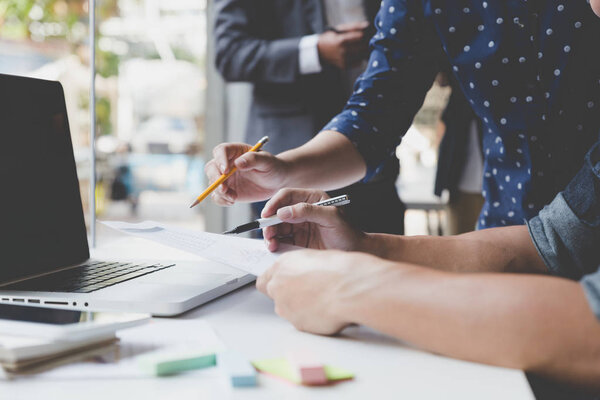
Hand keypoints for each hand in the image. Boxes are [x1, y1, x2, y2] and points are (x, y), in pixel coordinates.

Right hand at [205, 142, 288, 204]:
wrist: (276, 181)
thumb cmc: (272, 166)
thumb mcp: (267, 161)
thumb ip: (253, 159)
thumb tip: (238, 163)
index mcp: (235, 151)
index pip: (221, 151)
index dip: (220, 160)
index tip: (225, 171)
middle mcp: (227, 163)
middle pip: (211, 167)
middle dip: (215, 179)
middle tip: (224, 188)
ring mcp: (226, 178)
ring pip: (212, 183)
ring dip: (219, 192)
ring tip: (233, 197)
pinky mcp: (227, 190)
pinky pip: (217, 196)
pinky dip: (221, 200)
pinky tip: (232, 201)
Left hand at [257, 249, 375, 334]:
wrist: (351, 288)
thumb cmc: (340, 270)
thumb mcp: (315, 258)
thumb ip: (299, 268)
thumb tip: (301, 273)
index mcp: (282, 266)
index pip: (264, 281)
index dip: (275, 284)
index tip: (283, 286)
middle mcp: (279, 287)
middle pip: (276, 296)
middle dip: (289, 296)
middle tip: (310, 293)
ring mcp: (286, 308)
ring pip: (289, 311)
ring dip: (300, 308)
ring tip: (322, 301)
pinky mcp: (297, 325)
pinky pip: (302, 322)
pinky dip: (311, 319)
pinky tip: (326, 310)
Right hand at [261, 188, 365, 251]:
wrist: (357, 252)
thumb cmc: (349, 233)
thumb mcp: (332, 217)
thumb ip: (308, 211)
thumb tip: (284, 211)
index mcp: (312, 199)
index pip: (288, 195)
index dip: (275, 203)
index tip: (267, 215)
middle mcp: (304, 210)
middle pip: (279, 212)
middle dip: (270, 222)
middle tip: (268, 233)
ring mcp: (300, 225)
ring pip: (278, 226)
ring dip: (271, 234)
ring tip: (272, 243)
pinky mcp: (299, 240)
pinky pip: (282, 239)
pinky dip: (276, 243)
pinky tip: (275, 247)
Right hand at [317, 22, 368, 69]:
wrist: (320, 51)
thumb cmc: (331, 38)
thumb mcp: (339, 29)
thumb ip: (354, 26)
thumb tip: (367, 25)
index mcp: (342, 40)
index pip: (361, 36)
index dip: (365, 34)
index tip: (365, 33)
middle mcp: (343, 51)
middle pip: (363, 47)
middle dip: (366, 42)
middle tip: (365, 40)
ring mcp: (344, 60)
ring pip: (362, 55)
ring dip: (364, 51)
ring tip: (360, 47)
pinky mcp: (345, 66)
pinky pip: (359, 63)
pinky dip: (359, 58)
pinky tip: (356, 54)